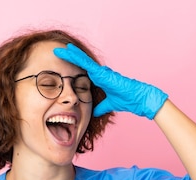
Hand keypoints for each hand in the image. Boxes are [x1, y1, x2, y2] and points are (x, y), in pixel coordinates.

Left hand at [53, 43, 167, 118]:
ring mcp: (102, 72)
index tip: (62, 66)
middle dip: (69, 58)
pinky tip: (70, 52)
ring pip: (83, 61)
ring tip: (60, 49)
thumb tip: (94, 112)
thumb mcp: (109, 105)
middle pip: (81, 64)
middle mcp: (100, 73)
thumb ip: (101, 107)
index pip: (83, 72)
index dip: (72, 68)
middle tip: (57, 52)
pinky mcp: (103, 73)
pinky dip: (78, 58)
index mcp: (101, 80)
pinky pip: (87, 64)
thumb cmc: (128, 100)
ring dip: (71, 55)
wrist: (138, 99)